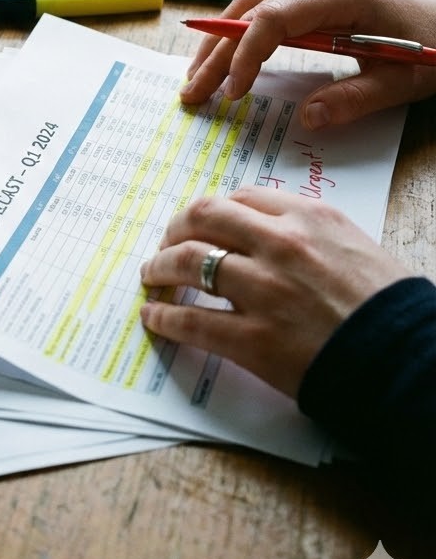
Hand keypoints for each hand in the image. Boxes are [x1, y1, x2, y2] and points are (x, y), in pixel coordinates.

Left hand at [139, 187, 407, 397]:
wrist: (407, 360)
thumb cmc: (386, 305)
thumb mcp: (353, 245)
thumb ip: (307, 231)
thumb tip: (263, 230)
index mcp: (307, 218)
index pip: (240, 198)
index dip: (211, 211)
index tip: (198, 222)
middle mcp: (280, 245)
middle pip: (203, 218)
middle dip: (175, 228)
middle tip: (164, 243)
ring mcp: (263, 291)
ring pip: (189, 262)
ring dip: (160, 266)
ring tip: (151, 274)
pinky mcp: (253, 338)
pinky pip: (191, 320)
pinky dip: (164, 316)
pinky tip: (154, 316)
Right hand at [179, 0, 435, 128]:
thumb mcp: (404, 80)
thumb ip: (356, 98)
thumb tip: (308, 118)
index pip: (273, 19)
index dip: (245, 57)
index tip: (232, 94)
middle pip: (249, 11)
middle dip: (216, 55)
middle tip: (192, 94)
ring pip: (247, 6)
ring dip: (217, 43)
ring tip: (194, 78)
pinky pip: (261, 8)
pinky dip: (235, 34)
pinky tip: (220, 59)